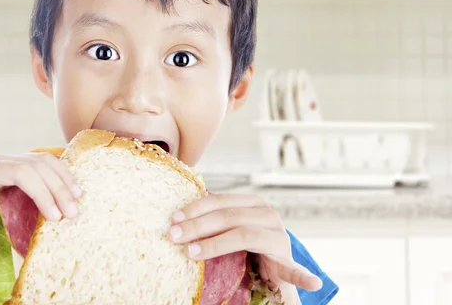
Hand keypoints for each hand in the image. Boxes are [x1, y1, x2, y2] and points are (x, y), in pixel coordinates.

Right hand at [0, 152, 80, 260]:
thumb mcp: (15, 213)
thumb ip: (34, 202)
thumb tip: (70, 205)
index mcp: (12, 166)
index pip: (45, 162)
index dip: (64, 177)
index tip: (78, 196)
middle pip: (38, 164)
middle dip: (59, 188)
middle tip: (72, 212)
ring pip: (21, 169)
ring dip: (43, 192)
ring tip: (55, 214)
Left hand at [168, 193, 322, 296]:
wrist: (273, 267)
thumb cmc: (243, 245)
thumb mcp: (228, 228)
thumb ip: (211, 220)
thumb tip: (174, 218)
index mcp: (252, 203)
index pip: (221, 200)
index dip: (196, 207)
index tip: (173, 218)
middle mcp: (267, 215)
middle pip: (228, 216)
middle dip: (197, 225)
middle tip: (173, 236)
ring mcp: (279, 237)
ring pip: (244, 234)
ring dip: (215, 244)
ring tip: (192, 252)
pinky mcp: (287, 260)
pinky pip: (292, 268)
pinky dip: (301, 276)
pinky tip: (310, 282)